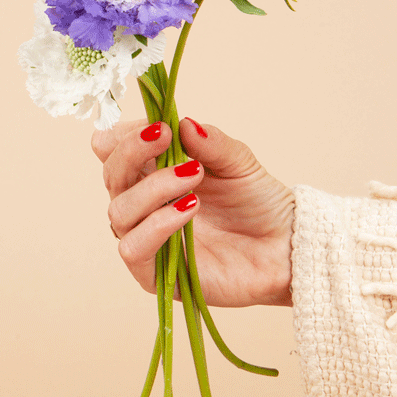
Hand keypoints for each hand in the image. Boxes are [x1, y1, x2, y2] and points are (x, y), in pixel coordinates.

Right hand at [91, 118, 293, 306]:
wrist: (285, 245)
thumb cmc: (258, 203)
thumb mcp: (239, 162)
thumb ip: (210, 142)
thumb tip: (182, 123)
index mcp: (154, 173)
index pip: (113, 149)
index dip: (126, 135)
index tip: (159, 125)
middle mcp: (144, 205)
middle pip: (112, 176)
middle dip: (133, 151)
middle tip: (166, 137)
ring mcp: (147, 239)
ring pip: (119, 211)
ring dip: (153, 187)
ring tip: (194, 175)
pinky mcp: (155, 274)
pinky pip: (134, 248)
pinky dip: (157, 224)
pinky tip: (189, 207)